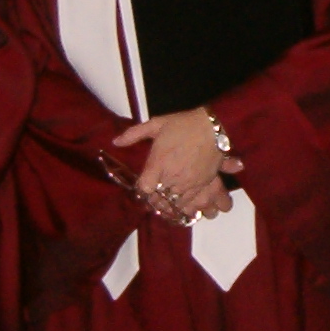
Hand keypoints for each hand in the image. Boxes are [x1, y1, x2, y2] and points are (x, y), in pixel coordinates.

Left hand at [111, 108, 242, 221]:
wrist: (213, 127)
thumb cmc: (184, 124)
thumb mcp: (157, 124)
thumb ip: (134, 134)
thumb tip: (115, 142)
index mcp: (158, 162)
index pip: (144, 187)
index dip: (141, 189)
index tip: (143, 185)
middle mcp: (172, 176)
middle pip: (158, 199)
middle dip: (154, 200)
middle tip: (154, 197)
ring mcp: (188, 183)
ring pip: (174, 205)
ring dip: (169, 205)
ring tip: (167, 202)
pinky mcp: (202, 185)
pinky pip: (192, 204)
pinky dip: (186, 206)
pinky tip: (182, 204)